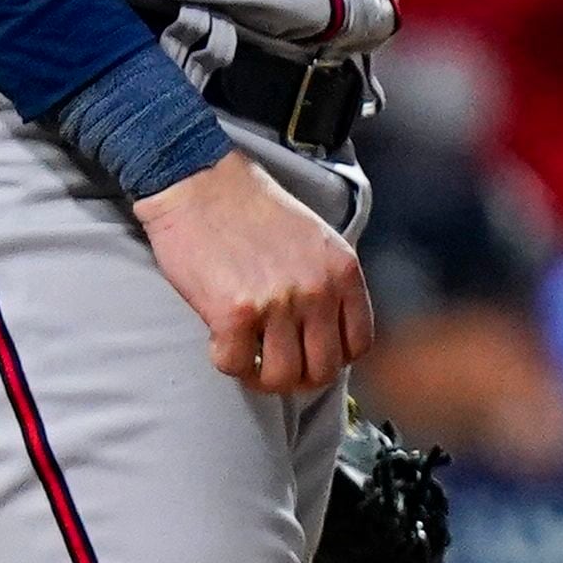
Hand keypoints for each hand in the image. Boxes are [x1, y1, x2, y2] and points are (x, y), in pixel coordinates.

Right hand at [136, 151, 376, 396]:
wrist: (203, 184)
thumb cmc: (255, 210)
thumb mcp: (317, 240)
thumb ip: (330, 283)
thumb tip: (328, 333)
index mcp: (343, 271)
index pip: (359, 343)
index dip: (334, 358)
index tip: (311, 355)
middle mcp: (318, 290)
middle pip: (324, 369)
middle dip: (299, 377)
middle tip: (275, 366)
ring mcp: (278, 303)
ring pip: (283, 377)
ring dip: (262, 378)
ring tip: (248, 358)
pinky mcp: (234, 313)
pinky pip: (236, 365)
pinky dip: (227, 361)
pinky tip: (221, 341)